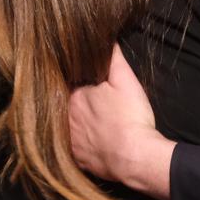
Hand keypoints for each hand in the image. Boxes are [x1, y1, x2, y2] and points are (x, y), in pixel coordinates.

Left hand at [68, 45, 175, 199]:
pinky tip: (89, 141)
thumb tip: (105, 39)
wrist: (135, 157)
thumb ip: (113, 58)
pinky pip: (72, 148)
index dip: (74, 81)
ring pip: (66, 126)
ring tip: (89, 121)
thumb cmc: (131, 117)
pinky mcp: (76, 159)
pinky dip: (78, 143)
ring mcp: (69, 140)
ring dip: (73, 122)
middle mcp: (66, 117)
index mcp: (75, 96)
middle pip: (64, 105)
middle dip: (72, 101)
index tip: (82, 81)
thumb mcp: (126, 80)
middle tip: (88, 102)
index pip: (67, 84)